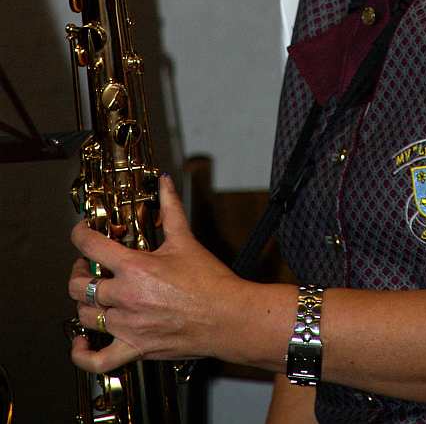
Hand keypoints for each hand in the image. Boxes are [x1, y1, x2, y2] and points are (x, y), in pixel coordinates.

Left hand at [68, 174, 248, 373]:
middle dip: (79, 271)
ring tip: (94, 295)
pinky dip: (83, 354)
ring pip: (84, 316)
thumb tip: (165, 183)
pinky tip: (82, 343)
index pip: (91, 246)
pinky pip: (98, 360)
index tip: (82, 232)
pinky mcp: (135, 348)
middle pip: (79, 285)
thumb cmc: (209, 281)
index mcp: (135, 267)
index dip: (80, 234)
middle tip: (89, 266)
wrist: (227, 316)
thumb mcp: (185, 240)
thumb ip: (170, 208)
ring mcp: (128, 325)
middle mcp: (126, 297)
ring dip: (84, 303)